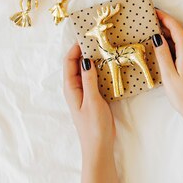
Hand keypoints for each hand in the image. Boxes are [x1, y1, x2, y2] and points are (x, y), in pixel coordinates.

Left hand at [63, 43, 114, 157]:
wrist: (99, 147)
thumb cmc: (93, 126)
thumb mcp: (92, 101)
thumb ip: (89, 80)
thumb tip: (86, 60)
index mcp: (71, 88)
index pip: (69, 62)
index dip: (75, 48)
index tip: (87, 36)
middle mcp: (76, 88)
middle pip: (77, 64)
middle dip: (85, 50)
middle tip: (99, 39)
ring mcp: (85, 92)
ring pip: (88, 71)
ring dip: (95, 59)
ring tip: (107, 48)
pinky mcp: (95, 97)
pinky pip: (96, 78)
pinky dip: (102, 70)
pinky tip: (112, 65)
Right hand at [153, 9, 182, 128]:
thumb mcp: (168, 75)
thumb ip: (162, 54)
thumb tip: (156, 36)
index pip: (176, 28)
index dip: (164, 17)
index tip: (153, 10)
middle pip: (180, 32)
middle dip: (165, 25)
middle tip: (149, 20)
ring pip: (182, 40)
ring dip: (169, 35)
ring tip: (153, 31)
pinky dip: (174, 44)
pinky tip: (164, 47)